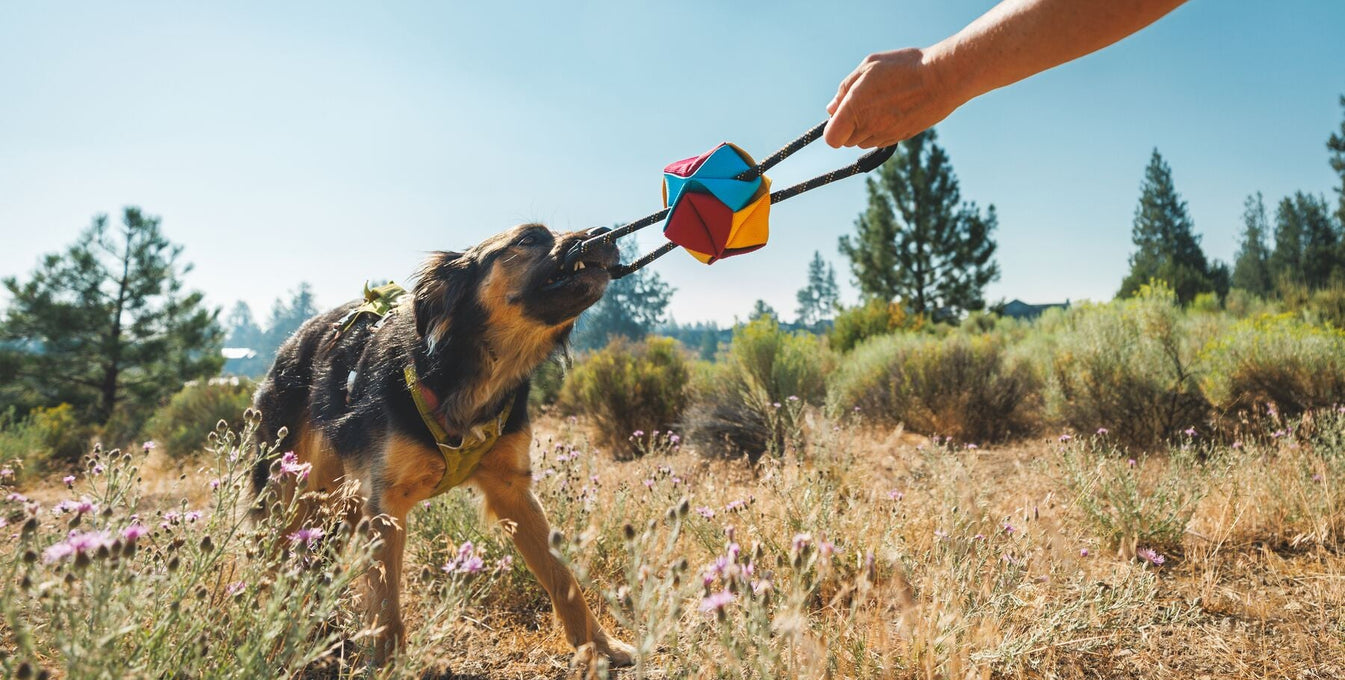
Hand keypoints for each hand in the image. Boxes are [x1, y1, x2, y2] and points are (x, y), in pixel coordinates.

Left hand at [824, 48, 962, 148]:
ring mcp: (886, 135)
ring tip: (881, 103)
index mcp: (855, 109)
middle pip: (846, 141)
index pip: (831, 138)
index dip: (833, 128)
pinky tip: (893, 109)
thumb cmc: (904, 67)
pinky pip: (881, 140)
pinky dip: (881, 129)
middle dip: (849, 125)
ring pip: (863, 142)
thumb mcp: (869, 66)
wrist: (942, 78)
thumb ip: (845, 88)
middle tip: (864, 101)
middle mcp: (869, 127)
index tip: (841, 114)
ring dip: (865, 128)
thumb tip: (832, 108)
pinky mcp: (900, 138)